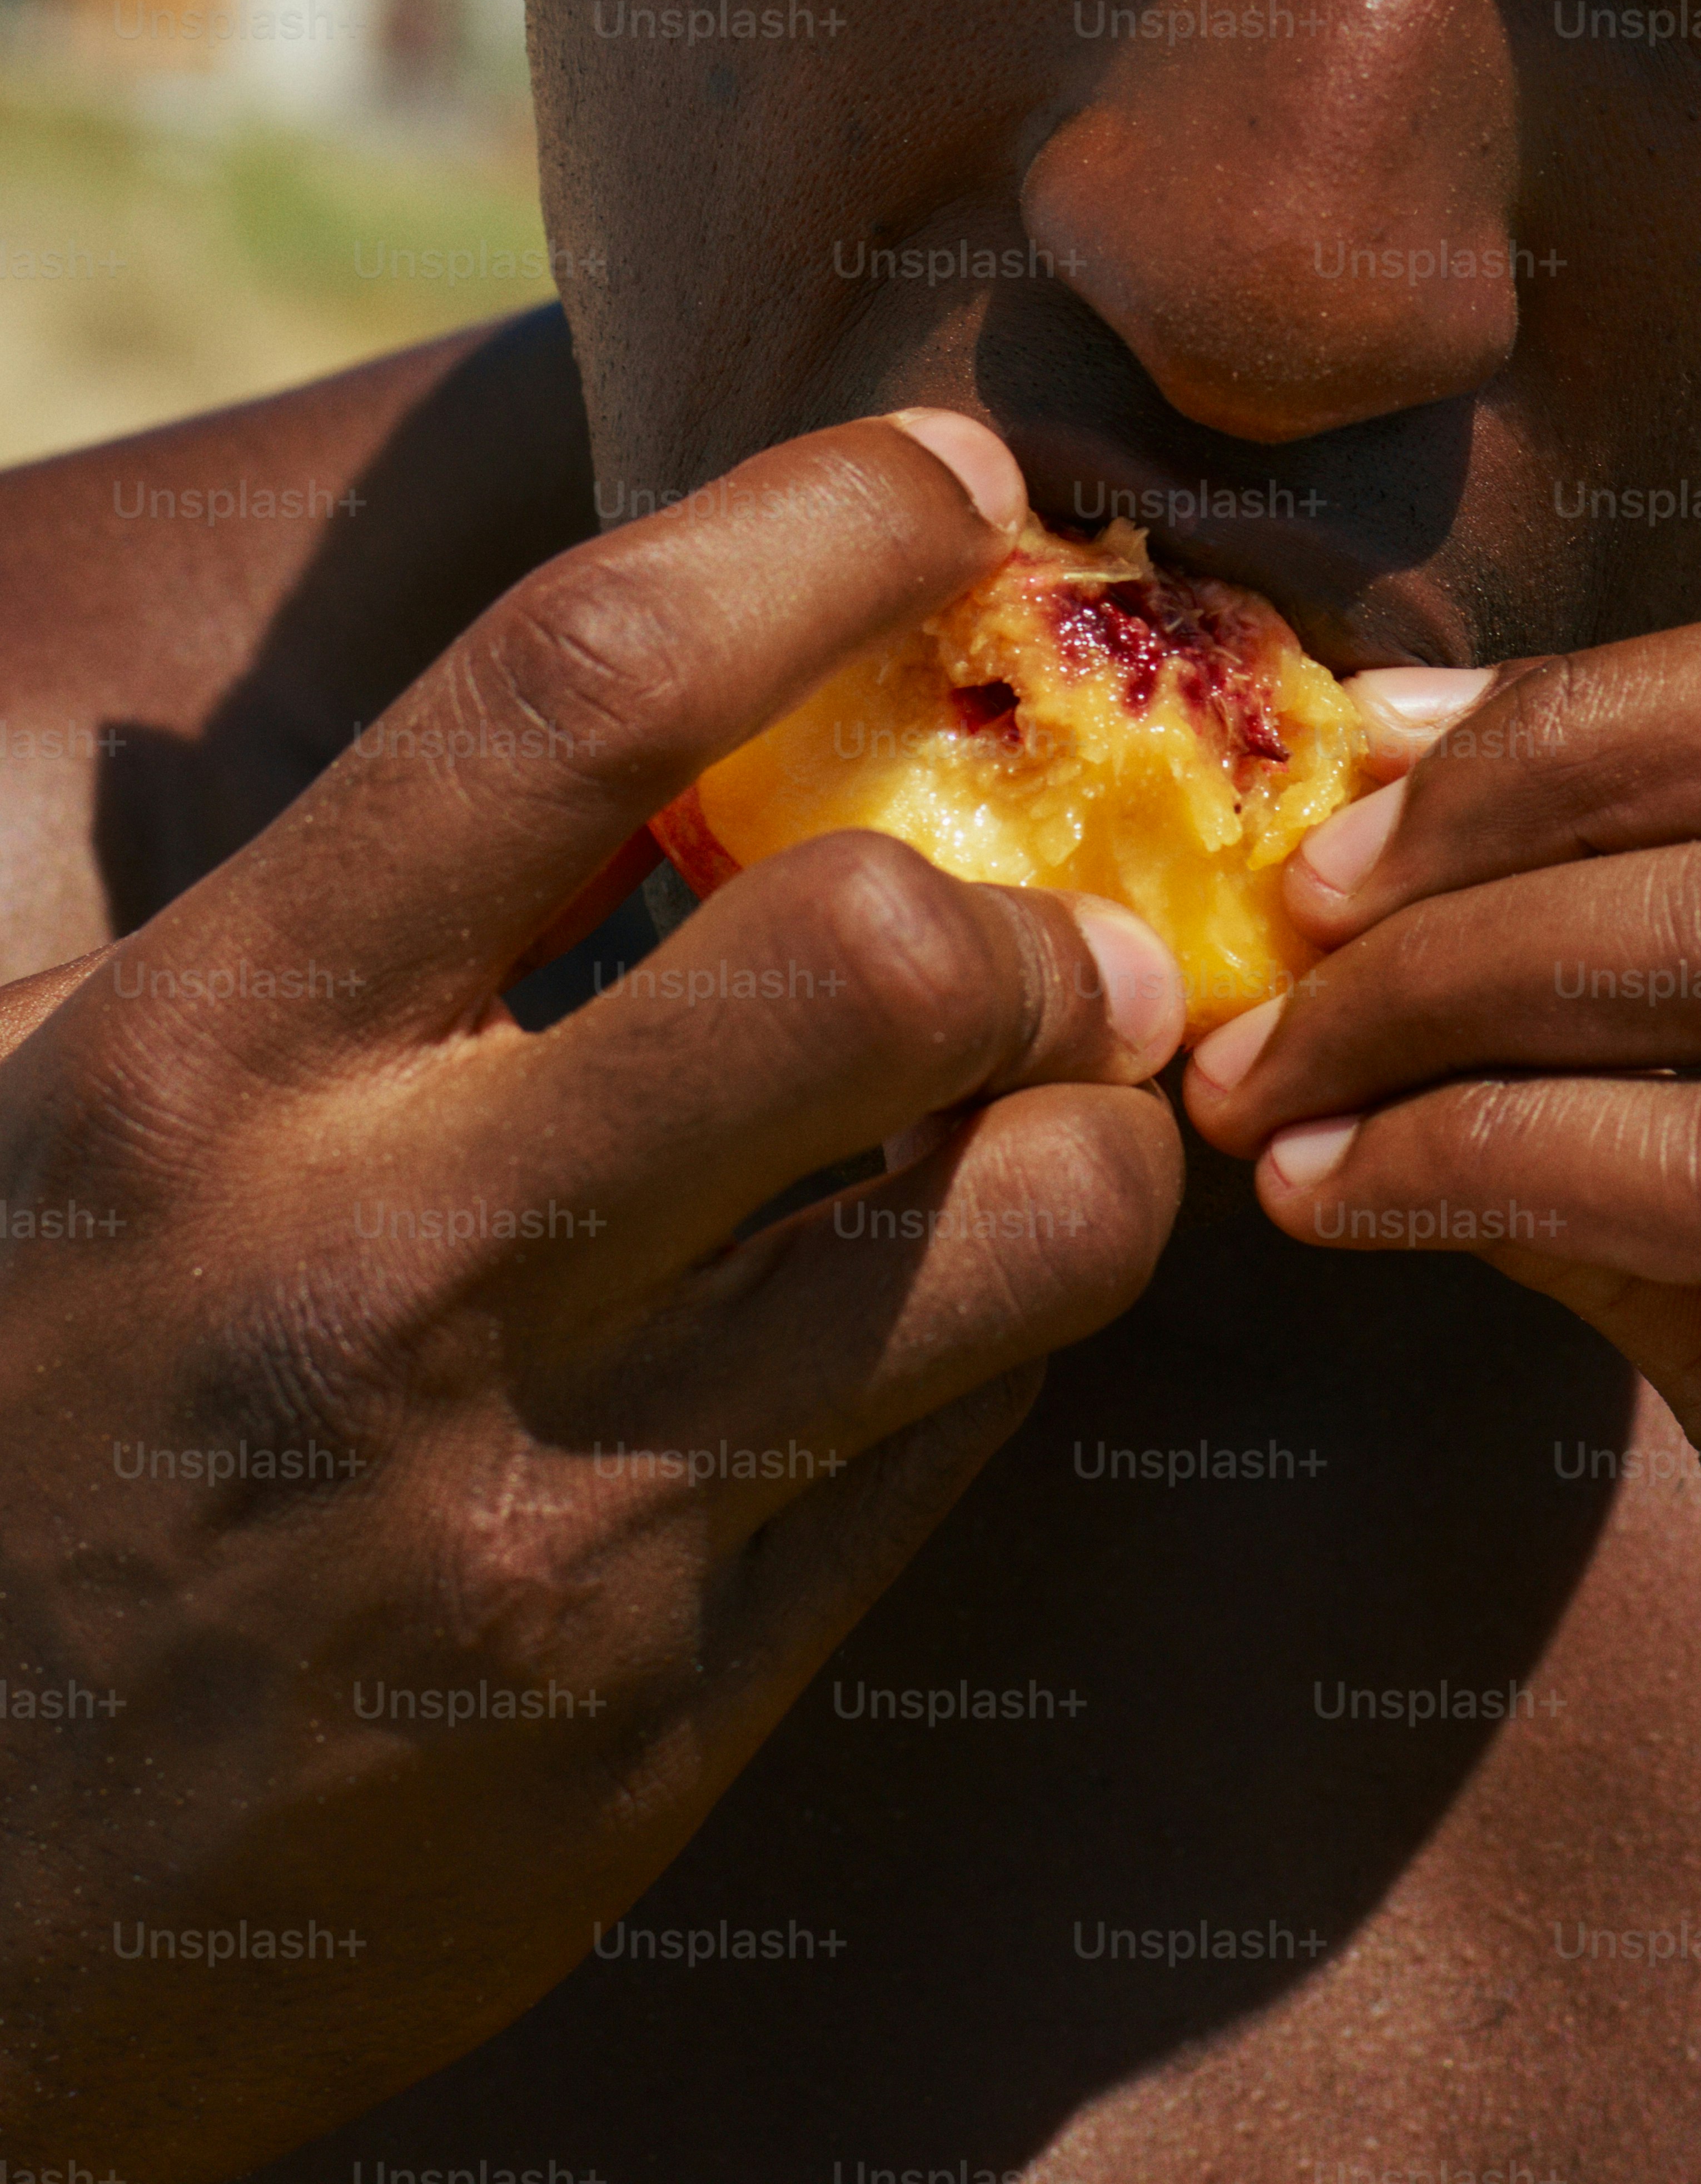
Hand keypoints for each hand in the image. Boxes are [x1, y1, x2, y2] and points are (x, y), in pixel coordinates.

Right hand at [0, 412, 1182, 2182]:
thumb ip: (315, 916)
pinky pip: (958, 1447)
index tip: (965, 485)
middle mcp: (389, 1267)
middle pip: (869, 964)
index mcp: (207, 1062)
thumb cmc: (6, 1412)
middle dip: (1033, 903)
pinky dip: (1000, 1327)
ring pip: (1015, 1234)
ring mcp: (547, 1512)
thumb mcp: (59, 1106)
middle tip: (1061, 918)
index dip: (818, 532)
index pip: (574, 694)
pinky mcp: (663, 1712)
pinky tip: (939, 1295)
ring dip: (1094, 1134)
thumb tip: (620, 718)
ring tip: (1047, 1107)